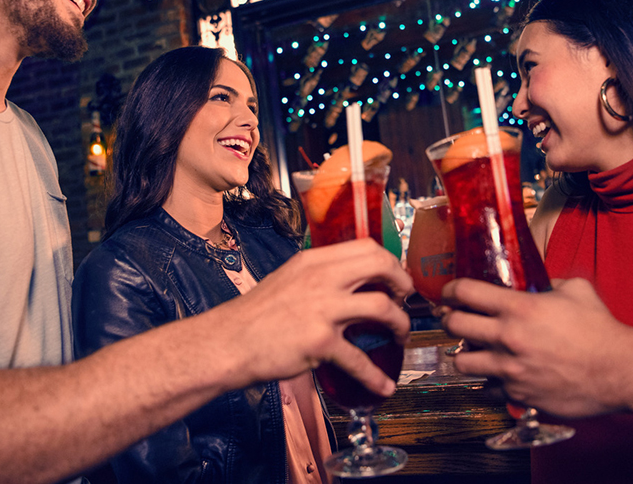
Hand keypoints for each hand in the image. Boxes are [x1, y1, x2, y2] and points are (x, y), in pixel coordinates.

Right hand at [210, 239, 412, 396]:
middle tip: (405, 300)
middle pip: (381, 266)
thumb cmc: (255, 315)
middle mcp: (321, 279)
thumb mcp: (289, 278)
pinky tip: (383, 385)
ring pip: (382, 308)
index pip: (367, 246)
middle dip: (402, 284)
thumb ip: (318, 275)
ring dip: (400, 325)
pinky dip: (376, 376)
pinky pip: (359, 360)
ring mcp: (322, 310)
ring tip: (400, 336)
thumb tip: (350, 280)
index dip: (389, 261)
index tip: (395, 277)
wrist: (227, 343)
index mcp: (314, 260)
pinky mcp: (319, 342)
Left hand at [440, 277, 632, 417]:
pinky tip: (495, 375)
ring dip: (464, 353)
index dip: (451, 290)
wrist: (620, 372)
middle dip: (450, 319)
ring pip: (461, 362)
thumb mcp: (575, 289)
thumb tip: (536, 281)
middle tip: (455, 319)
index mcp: (518, 308)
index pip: (465, 292)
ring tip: (473, 350)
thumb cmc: (601, 329)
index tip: (449, 292)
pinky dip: (486, 383)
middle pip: (454, 325)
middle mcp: (508, 338)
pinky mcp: (518, 395)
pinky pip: (485, 389)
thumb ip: (548, 281)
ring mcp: (510, 370)